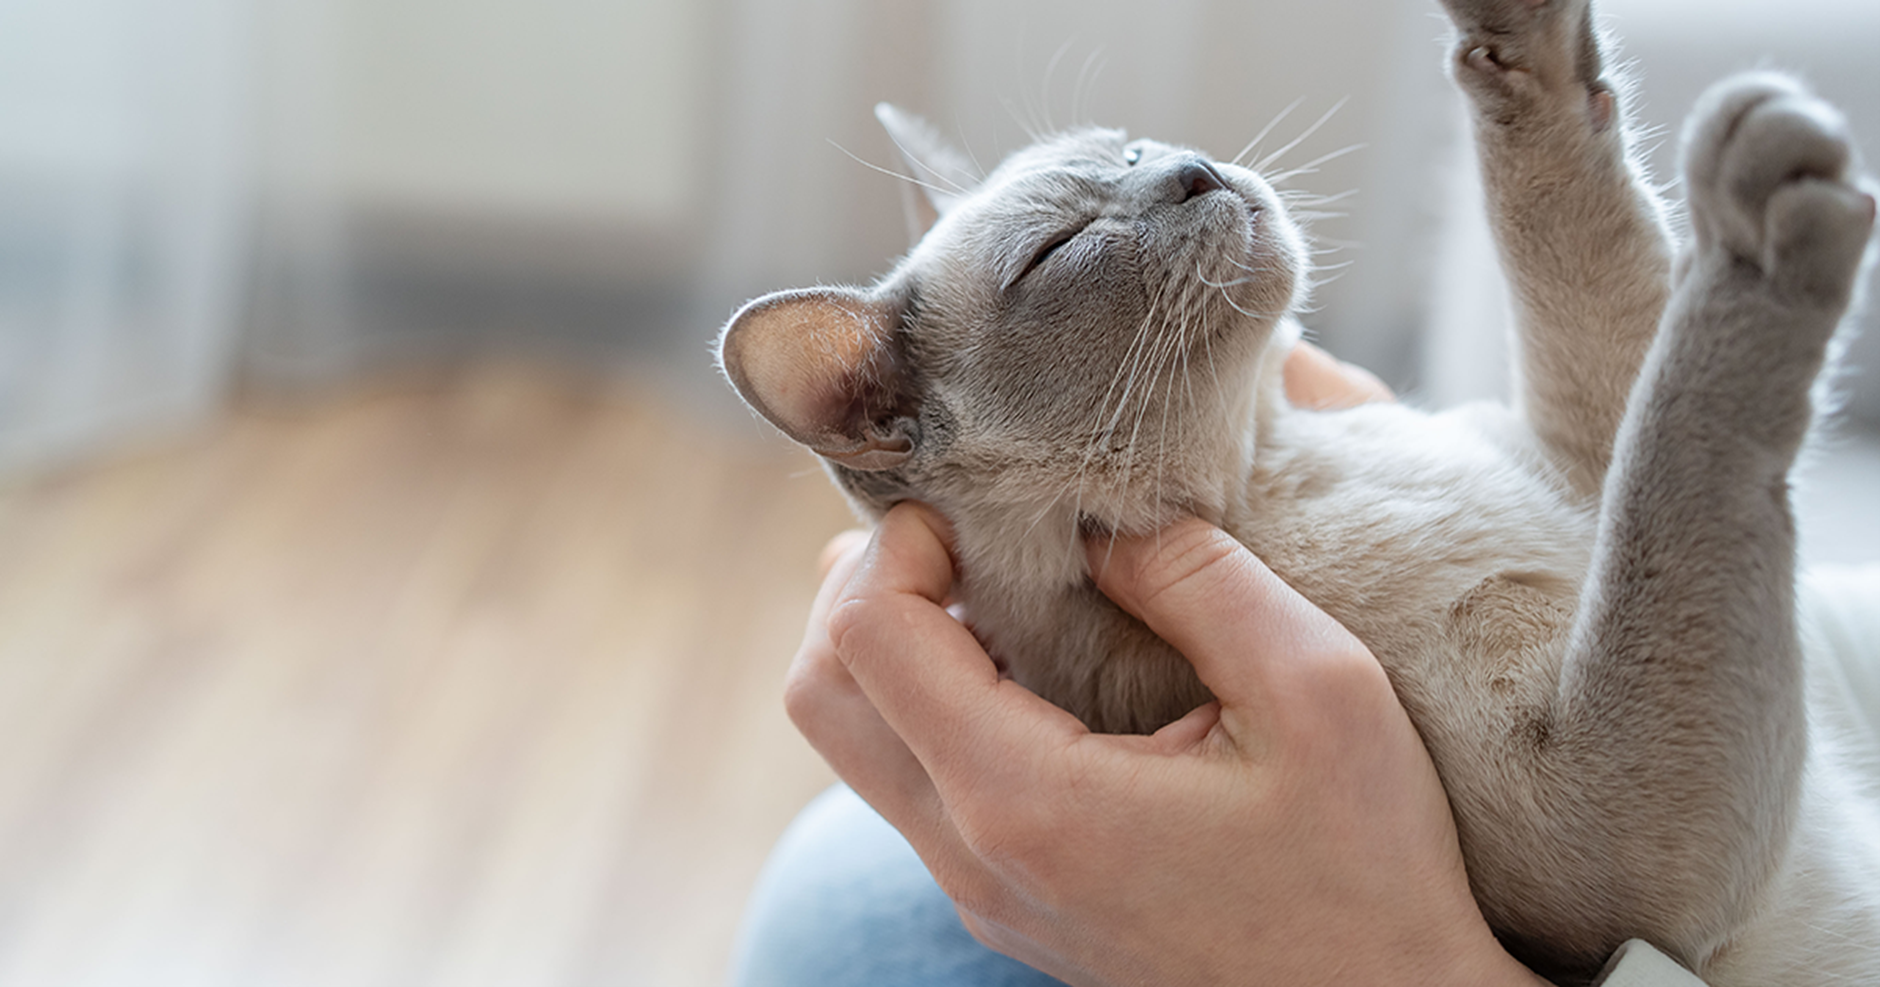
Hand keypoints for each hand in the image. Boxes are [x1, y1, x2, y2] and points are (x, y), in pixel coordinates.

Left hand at [788, 508, 1545, 986]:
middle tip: (960, 538)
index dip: (897, 547)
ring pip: (856, 745)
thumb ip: (1200, 580)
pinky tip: (1025, 665)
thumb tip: (1100, 520)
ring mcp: (981, 892)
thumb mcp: (1320, 691)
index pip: (865, 641)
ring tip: (992, 588)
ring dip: (893, 648)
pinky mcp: (1007, 903)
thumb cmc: (1368, 872)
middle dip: (863, 588)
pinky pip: (913, 787)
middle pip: (821, 696)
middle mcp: (974, 857)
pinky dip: (930, 705)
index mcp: (1027, 801)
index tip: (975, 509)